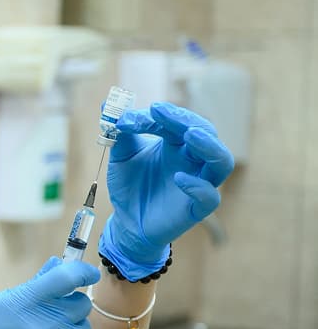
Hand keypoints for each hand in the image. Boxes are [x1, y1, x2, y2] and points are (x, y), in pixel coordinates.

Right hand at [0, 257, 100, 328]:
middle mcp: (45, 322)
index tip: (88, 273)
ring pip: (83, 327)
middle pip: (81, 303)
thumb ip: (30, 286)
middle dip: (71, 303)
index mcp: (26, 301)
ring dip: (71, 327)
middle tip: (56, 311)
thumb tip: (57, 265)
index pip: (66, 277)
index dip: (82, 271)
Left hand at [99, 102, 234, 278]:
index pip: (177, 122)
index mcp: (177, 144)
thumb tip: (106, 106)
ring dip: (208, 145)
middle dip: (184, 119)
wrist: (127, 222)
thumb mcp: (121, 158)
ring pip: (221, 161)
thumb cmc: (130, 186)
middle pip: (205, 133)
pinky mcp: (197, 208)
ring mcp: (199, 183)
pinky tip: (179, 178)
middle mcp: (193, 160)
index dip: (157, 116)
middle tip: (160, 112)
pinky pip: (209, 197)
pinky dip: (197, 186)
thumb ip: (120, 134)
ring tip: (190, 134)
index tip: (128, 117)